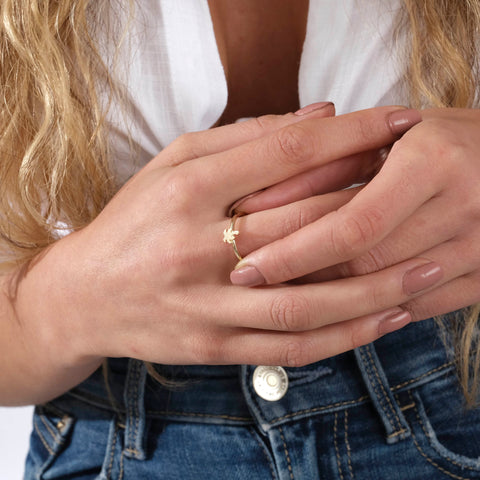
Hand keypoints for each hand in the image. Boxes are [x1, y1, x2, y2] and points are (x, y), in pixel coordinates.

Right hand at [21, 104, 422, 373]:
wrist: (85, 295)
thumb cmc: (132, 222)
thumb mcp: (172, 164)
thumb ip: (243, 138)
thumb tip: (319, 116)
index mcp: (187, 191)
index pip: (287, 153)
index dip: (351, 133)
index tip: (397, 123)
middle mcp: (198, 249)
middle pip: (306, 223)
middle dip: (376, 202)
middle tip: (426, 188)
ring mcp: (208, 305)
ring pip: (308, 300)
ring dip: (377, 285)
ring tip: (431, 269)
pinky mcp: (214, 347)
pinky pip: (291, 346)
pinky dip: (345, 336)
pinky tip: (387, 318)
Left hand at [231, 108, 479, 325]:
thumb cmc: (449, 137)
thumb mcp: (396, 131)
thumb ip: (334, 156)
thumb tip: (261, 194)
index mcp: (433, 162)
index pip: (349, 225)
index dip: (292, 251)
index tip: (245, 266)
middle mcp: (464, 209)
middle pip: (361, 266)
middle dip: (298, 279)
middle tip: (247, 283)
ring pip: (385, 295)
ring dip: (326, 301)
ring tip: (276, 298)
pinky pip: (418, 309)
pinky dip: (370, 313)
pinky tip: (330, 312)